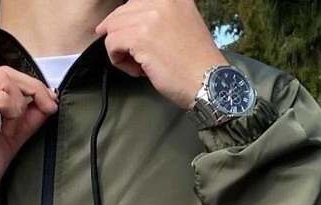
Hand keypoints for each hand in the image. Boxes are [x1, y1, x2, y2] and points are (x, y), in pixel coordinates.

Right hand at [0, 66, 58, 204]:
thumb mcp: (8, 141)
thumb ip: (25, 122)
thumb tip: (47, 105)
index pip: (3, 76)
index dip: (30, 85)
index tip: (50, 103)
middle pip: (4, 73)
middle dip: (33, 88)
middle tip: (48, 107)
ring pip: (2, 81)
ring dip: (19, 104)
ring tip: (14, 130)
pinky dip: (11, 112)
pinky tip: (8, 131)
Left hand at [95, 0, 227, 108]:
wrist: (208, 80)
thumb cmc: (194, 61)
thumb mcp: (182, 23)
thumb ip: (160, 17)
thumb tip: (131, 24)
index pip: (134, 2)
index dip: (124, 21)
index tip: (122, 38)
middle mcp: (161, 0)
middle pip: (120, 14)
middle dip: (120, 37)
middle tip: (132, 58)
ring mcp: (149, 17)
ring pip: (112, 28)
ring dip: (119, 50)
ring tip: (137, 66)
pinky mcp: (140, 37)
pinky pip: (112, 44)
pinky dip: (118, 60)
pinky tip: (136, 70)